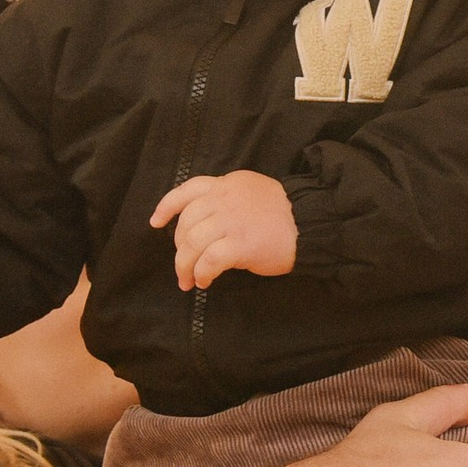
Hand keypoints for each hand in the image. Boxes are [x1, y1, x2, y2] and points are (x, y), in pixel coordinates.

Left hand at [153, 170, 299, 289]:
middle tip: (183, 267)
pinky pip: (209, 260)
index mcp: (228, 184)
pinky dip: (202, 273)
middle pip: (187, 222)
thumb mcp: (252, 194)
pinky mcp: (241, 243)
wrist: (311, 225)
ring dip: (185, 266)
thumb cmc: (284, 215)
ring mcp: (232, 220)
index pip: (189, 189)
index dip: (167, 206)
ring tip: (188, 281)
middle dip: (178, 248)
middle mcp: (225, 198)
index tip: (155, 223)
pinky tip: (205, 282)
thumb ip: (227, 201)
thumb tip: (203, 228)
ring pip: (193, 243)